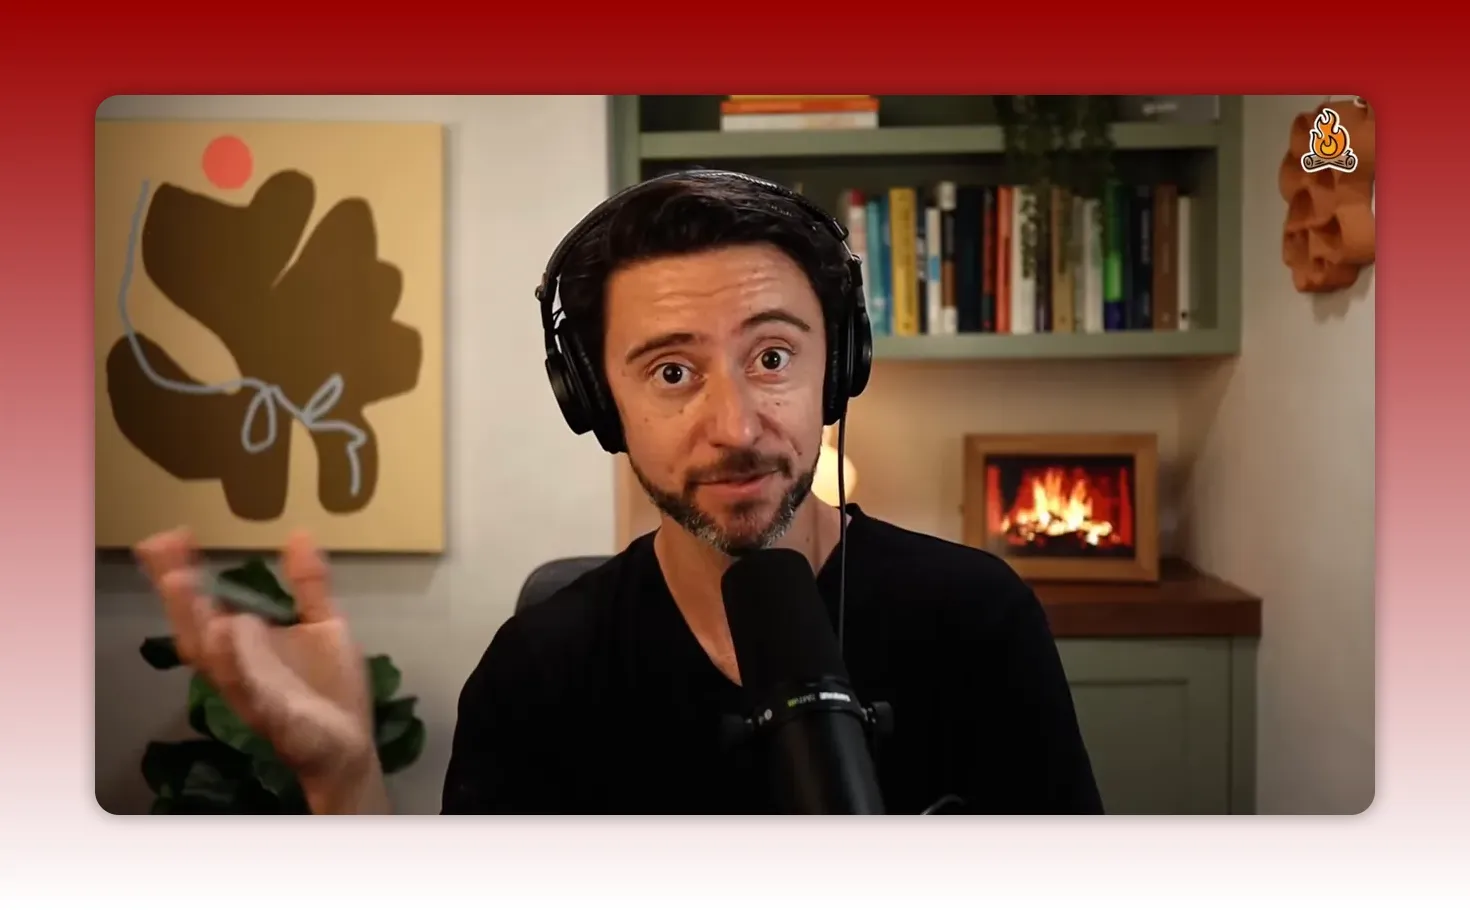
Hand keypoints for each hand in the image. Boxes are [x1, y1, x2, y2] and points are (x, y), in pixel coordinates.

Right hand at [135, 527, 385, 812]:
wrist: (349, 745)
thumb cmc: (329, 688)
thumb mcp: (324, 624)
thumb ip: (309, 584)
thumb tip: (299, 534)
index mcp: (243, 644)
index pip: (205, 603)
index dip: (185, 571)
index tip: (174, 534)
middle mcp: (235, 666)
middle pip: (194, 625)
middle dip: (177, 588)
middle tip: (161, 548)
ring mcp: (249, 690)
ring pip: (212, 655)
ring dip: (194, 619)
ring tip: (179, 579)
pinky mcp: (272, 714)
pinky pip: (248, 687)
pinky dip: (235, 662)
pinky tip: (227, 631)